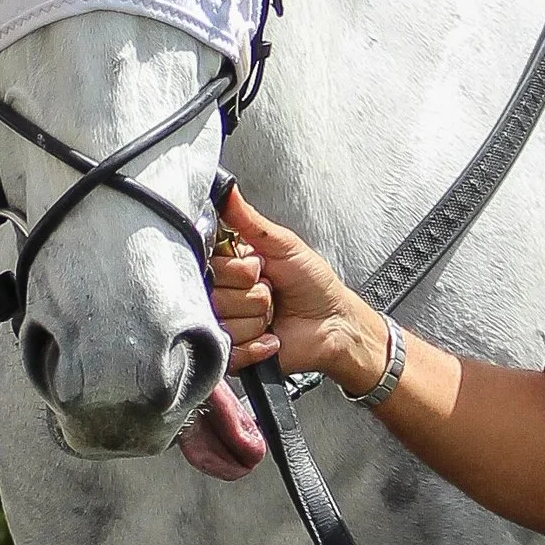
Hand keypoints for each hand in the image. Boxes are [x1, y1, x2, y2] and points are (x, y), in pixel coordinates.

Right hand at [209, 185, 388, 391]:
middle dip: (253, 295)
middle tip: (272, 292)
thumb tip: (227, 190)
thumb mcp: (283, 245)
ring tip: (273, 314)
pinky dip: (257, 345)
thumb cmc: (313, 283)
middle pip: (215, 295)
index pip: (209, 265)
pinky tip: (271, 337)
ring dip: (257, 319)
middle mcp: (223, 295)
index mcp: (229, 267)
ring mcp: (226, 325)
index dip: (238, 270)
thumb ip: (248, 220)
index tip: (259, 268)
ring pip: (224, 322)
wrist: (335, 323)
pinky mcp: (233, 354)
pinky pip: (231, 350)